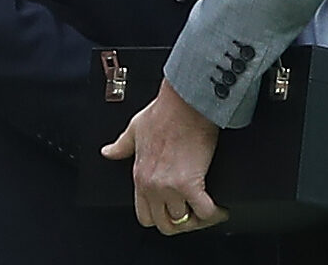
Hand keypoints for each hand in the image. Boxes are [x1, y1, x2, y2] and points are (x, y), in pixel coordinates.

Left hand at [101, 80, 228, 234]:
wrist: (185, 101)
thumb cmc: (164, 111)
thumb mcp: (135, 128)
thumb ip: (121, 145)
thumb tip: (107, 151)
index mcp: (139, 176)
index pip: (144, 216)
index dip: (161, 218)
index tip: (174, 212)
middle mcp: (152, 186)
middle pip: (165, 225)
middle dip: (181, 223)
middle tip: (194, 214)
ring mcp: (169, 187)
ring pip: (184, 221)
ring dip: (198, 218)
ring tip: (208, 210)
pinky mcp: (190, 183)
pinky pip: (204, 212)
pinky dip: (214, 213)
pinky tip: (220, 208)